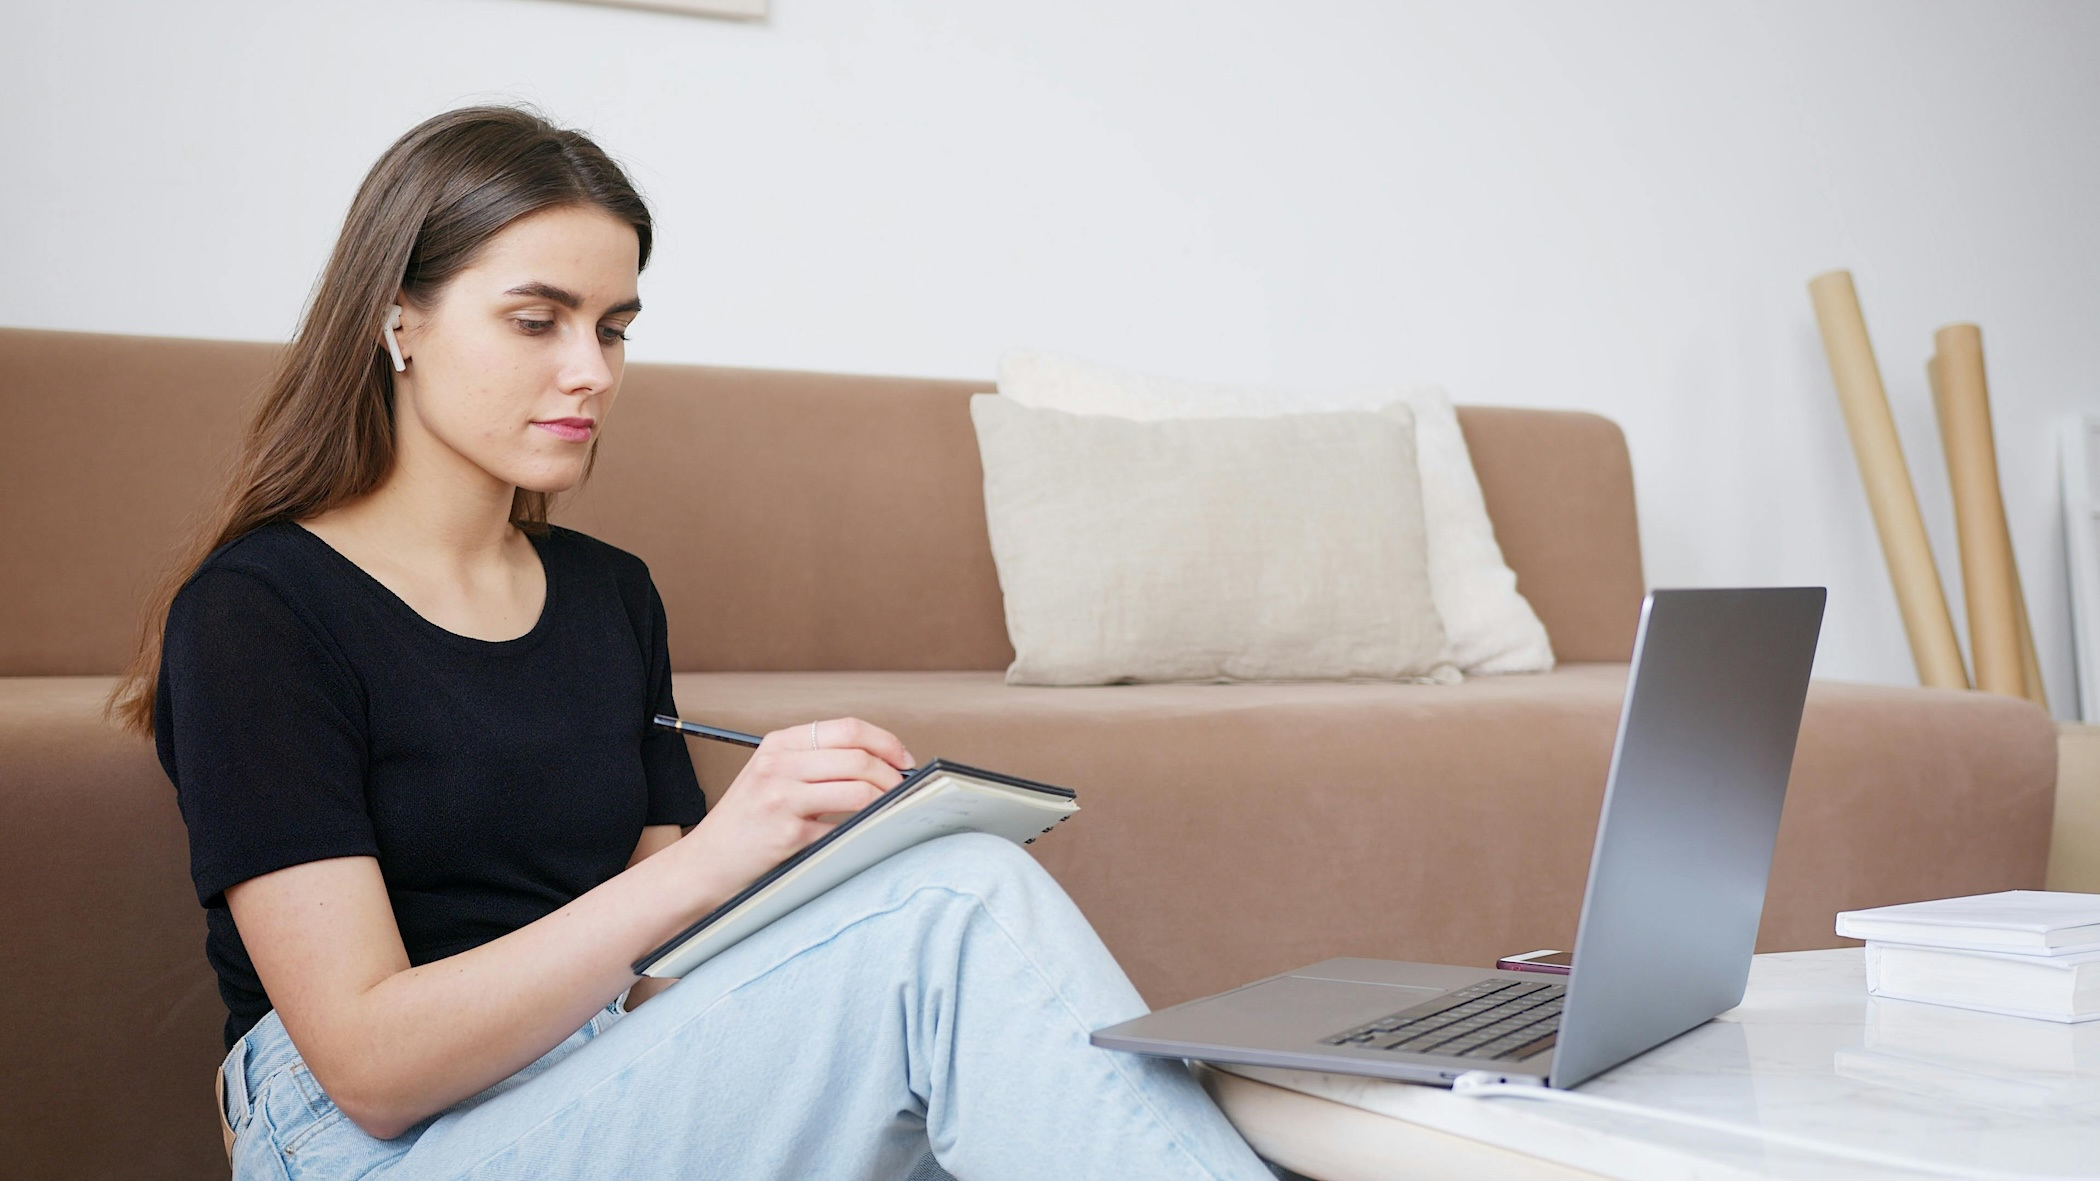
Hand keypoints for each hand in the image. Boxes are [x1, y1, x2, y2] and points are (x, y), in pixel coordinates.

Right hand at [671, 718, 916, 902]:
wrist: (704, 865)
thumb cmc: (745, 824)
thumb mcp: (771, 777)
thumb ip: (815, 764)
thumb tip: (880, 765)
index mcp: (778, 744)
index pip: (847, 728)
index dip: (885, 742)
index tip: (903, 760)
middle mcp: (778, 764)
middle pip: (858, 756)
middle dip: (893, 773)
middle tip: (906, 789)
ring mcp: (781, 798)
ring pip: (858, 788)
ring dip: (887, 800)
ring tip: (892, 810)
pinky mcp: (788, 833)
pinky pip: (844, 826)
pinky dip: (866, 828)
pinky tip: (869, 833)